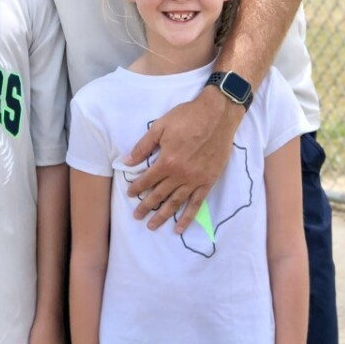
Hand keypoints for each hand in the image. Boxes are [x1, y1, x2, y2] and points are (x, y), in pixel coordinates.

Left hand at [123, 90, 241, 232]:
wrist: (218, 115)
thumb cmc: (188, 117)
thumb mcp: (160, 126)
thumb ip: (143, 146)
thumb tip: (127, 161)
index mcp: (166, 161)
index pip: (147, 179)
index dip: (137, 188)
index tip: (130, 194)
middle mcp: (180, 175)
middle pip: (159, 194)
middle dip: (146, 206)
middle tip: (137, 216)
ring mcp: (195, 180)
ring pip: (176, 202)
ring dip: (163, 216)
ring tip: (152, 226)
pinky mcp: (208, 181)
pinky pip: (196, 203)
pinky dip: (188, 217)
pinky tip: (180, 228)